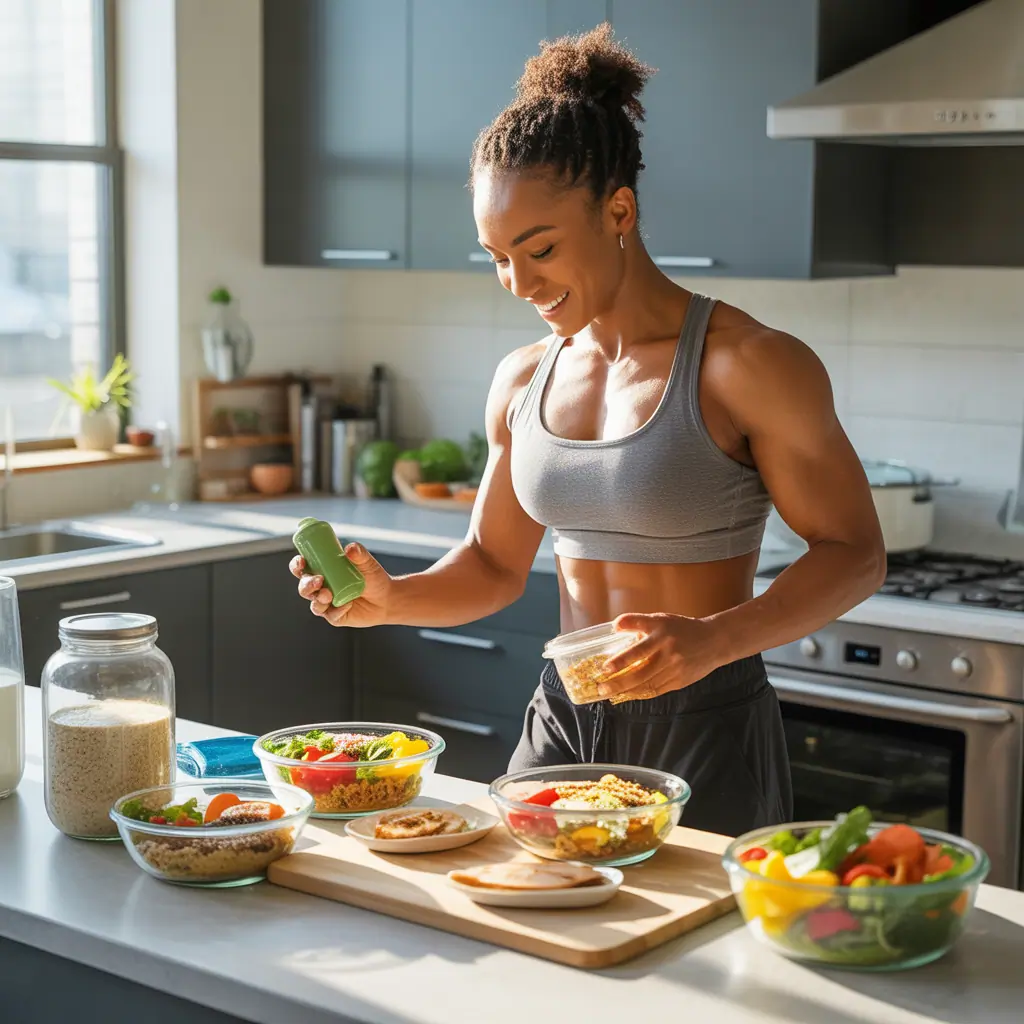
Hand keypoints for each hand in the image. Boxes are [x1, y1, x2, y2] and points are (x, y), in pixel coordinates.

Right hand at [289, 543, 392, 626]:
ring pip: (314, 604)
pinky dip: (337, 610)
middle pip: (304, 587)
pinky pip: (331, 615)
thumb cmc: (373, 577)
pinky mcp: (335, 617)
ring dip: (318, 599)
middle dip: (307, 584)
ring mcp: (327, 604)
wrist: (387, 599)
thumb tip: (350, 548)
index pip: (302, 569)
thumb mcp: (367, 563)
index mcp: (322, 572)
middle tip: (318, 580)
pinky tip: (347, 605)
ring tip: (328, 594)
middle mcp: (321, 589)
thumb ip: (359, 554)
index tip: (301, 561)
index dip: (297, 565)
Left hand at [597, 612, 725, 701]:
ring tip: (609, 693)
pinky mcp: (679, 681)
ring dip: (626, 691)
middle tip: (601, 686)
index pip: (637, 647)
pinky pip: (656, 690)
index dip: (621, 659)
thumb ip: (638, 623)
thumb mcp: (660, 619)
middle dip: (618, 682)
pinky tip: (627, 694)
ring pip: (647, 684)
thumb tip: (614, 627)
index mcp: (661, 632)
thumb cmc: (682, 628)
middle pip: (639, 671)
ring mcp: (674, 668)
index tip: (605, 666)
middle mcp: (667, 650)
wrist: (714, 641)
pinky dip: (640, 693)